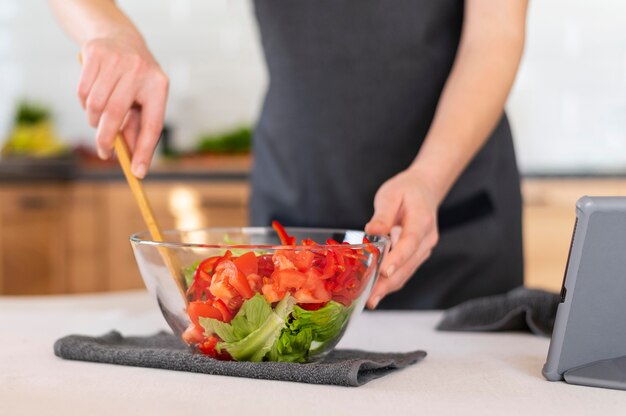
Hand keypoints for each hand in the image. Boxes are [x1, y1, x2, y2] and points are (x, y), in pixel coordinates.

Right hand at [79, 32, 167, 177]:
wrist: (119, 38)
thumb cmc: (135, 80)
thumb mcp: (143, 100)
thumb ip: (137, 128)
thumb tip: (131, 160)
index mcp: (159, 86)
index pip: (153, 125)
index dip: (144, 151)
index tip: (138, 173)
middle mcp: (139, 70)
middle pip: (116, 115)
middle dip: (107, 140)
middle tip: (104, 153)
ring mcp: (116, 60)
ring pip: (95, 105)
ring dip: (94, 120)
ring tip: (99, 118)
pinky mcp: (95, 54)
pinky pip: (82, 92)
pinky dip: (84, 104)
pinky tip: (92, 98)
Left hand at [364, 169, 439, 308]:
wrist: (424, 190)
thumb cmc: (406, 190)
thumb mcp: (391, 195)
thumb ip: (382, 214)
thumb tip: (372, 231)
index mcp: (422, 220)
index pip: (410, 243)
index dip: (397, 259)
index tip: (384, 272)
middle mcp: (427, 239)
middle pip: (408, 264)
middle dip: (389, 283)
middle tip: (371, 297)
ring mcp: (424, 249)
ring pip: (407, 272)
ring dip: (389, 287)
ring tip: (371, 300)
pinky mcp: (418, 255)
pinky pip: (405, 271)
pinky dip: (392, 282)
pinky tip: (377, 291)